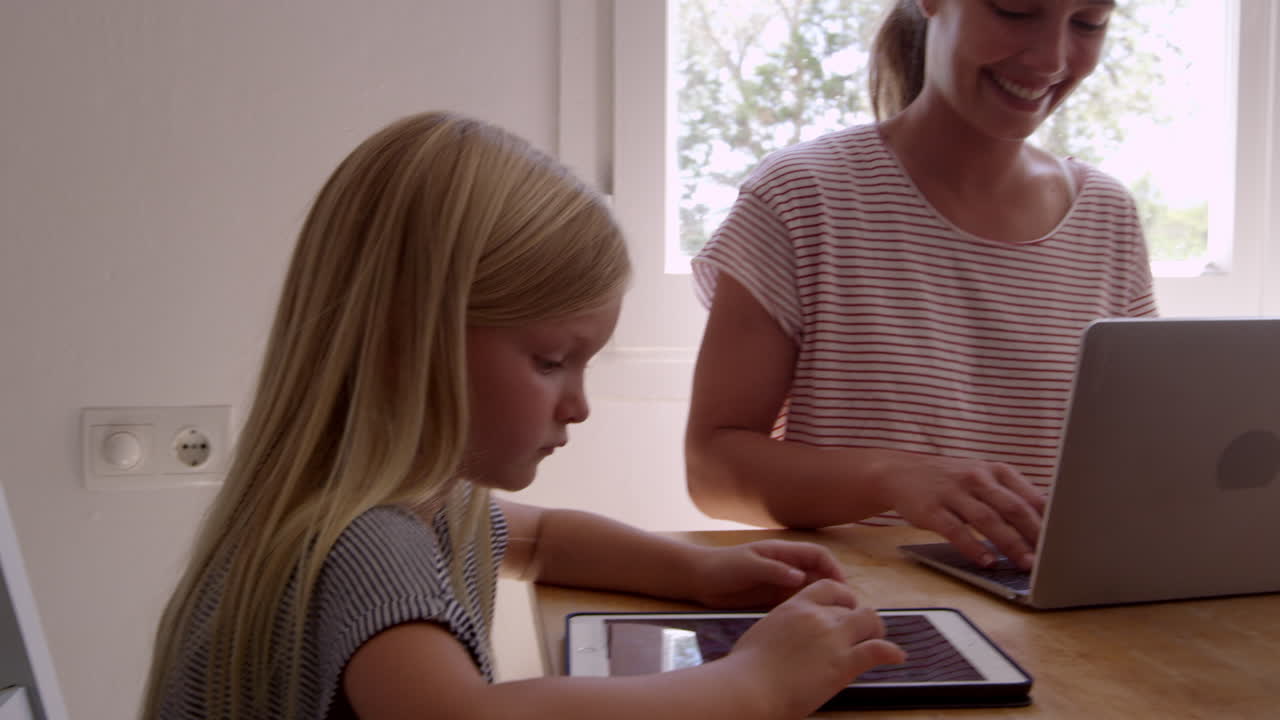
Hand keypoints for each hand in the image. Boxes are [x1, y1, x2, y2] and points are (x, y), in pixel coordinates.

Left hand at [688, 539, 844, 608]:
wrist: (699, 579)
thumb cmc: (722, 566)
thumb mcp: (748, 565)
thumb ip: (774, 570)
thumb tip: (800, 577)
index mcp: (782, 552)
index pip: (818, 555)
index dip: (833, 568)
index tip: (843, 587)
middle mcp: (786, 566)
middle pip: (818, 574)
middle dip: (833, 588)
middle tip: (843, 610)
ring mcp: (780, 583)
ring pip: (810, 590)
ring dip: (822, 601)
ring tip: (831, 620)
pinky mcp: (772, 599)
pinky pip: (796, 603)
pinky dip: (806, 610)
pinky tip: (810, 625)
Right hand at [727, 579, 905, 717]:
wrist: (749, 686)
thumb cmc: (746, 667)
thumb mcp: (764, 633)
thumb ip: (782, 628)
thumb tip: (785, 637)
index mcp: (796, 606)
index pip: (830, 588)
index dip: (843, 597)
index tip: (846, 608)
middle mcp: (818, 616)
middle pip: (853, 606)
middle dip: (860, 618)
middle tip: (862, 632)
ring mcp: (833, 638)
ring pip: (871, 621)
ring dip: (877, 631)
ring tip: (879, 642)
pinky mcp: (844, 663)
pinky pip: (878, 650)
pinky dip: (891, 652)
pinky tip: (898, 657)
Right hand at [876, 451, 1045, 569]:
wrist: (898, 472)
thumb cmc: (950, 481)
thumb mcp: (983, 479)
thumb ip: (1011, 497)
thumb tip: (1049, 527)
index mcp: (996, 471)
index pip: (1031, 496)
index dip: (1051, 521)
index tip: (1067, 542)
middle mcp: (976, 478)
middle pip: (1012, 507)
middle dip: (1034, 535)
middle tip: (1052, 558)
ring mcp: (953, 492)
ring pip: (987, 519)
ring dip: (1009, 543)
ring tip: (1025, 564)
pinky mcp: (931, 508)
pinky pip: (955, 530)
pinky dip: (972, 547)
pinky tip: (986, 561)